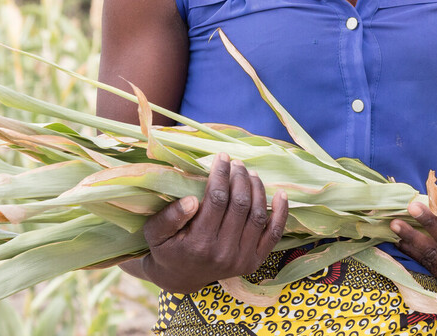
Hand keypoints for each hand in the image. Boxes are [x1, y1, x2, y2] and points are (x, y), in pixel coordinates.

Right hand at [140, 153, 288, 293]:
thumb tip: (192, 199)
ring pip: (258, 216)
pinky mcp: (254, 262)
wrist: (180, 278)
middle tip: (236, 163)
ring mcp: (241, 259)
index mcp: (199, 244)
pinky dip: (280, 214)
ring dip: (257, 189)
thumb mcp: (155, 233)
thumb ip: (170, 216)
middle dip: (240, 178)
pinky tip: (281, 194)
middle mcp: (223, 253)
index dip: (221, 175)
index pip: (216, 200)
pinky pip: (273, 235)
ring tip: (250, 173)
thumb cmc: (166, 248)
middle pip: (240, 205)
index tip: (222, 157)